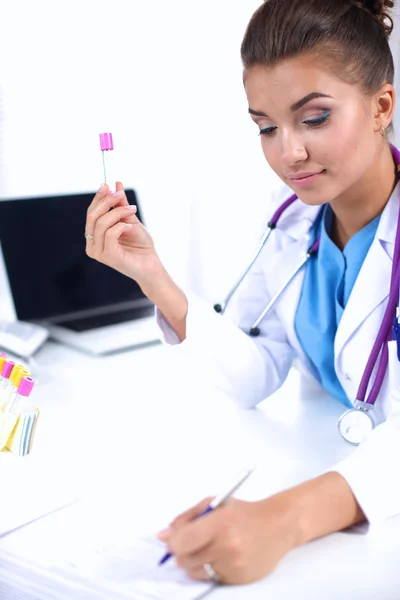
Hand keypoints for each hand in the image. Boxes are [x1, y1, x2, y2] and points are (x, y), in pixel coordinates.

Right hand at [85, 182, 161, 284]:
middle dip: (107, 201)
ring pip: (101, 223)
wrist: (152, 265)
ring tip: (133, 210)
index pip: (91, 213)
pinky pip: (110, 233)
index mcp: (94, 236)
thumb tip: (115, 184)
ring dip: (118, 212)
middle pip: (92, 216)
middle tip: (120, 193)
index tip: (107, 184)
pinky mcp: (108, 257)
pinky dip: (121, 225)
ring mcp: (98, 252)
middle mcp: (92, 245)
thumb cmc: (140, 246)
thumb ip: (120, 205)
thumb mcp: (130, 220)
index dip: (98, 198)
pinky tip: (131, 226)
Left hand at [157, 495, 296, 584]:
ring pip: (195, 572)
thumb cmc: (244, 512)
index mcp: (220, 523)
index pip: (183, 541)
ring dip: (194, 561)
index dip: (172, 542)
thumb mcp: (215, 504)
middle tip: (189, 542)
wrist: (277, 526)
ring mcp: (233, 565)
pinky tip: (221, 555)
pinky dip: (210, 568)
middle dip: (181, 552)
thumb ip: (187, 518)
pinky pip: (211, 579)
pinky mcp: (239, 579)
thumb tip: (163, 535)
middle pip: (185, 559)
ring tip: (207, 547)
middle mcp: (226, 547)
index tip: (171, 539)